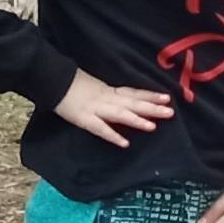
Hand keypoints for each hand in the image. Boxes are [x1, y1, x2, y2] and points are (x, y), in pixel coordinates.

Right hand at [55, 69, 175, 146]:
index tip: (167, 98)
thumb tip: (125, 100)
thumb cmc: (73, 84)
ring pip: (120, 114)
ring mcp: (96, 108)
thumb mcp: (95, 86)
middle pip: (132, 103)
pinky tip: (125, 143)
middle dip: (151, 108)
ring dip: (137, 120)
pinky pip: (100, 128)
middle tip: (170, 112)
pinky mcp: (84, 118)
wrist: (53, 80)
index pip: (133, 93)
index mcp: (109, 91)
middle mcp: (106, 98)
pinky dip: (112, 135)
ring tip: (153, 126)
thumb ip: (109, 95)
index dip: (150, 95)